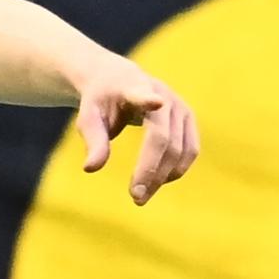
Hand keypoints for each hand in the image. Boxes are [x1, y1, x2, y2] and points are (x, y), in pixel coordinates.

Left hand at [70, 59, 198, 205]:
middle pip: (163, 138)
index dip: (149, 99)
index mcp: (133, 88)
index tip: (156, 102)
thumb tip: (91, 168)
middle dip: (151, 170)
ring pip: (181, 149)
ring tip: (143, 196)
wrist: (117, 79)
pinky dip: (176, 170)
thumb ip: (93, 140)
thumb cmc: (100, 102)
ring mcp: (180, 107)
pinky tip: (157, 182)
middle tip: (136, 198)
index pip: (142, 94)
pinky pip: (190, 150)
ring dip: (165, 176)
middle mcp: (163, 95)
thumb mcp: (88, 117)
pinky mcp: (189, 119)